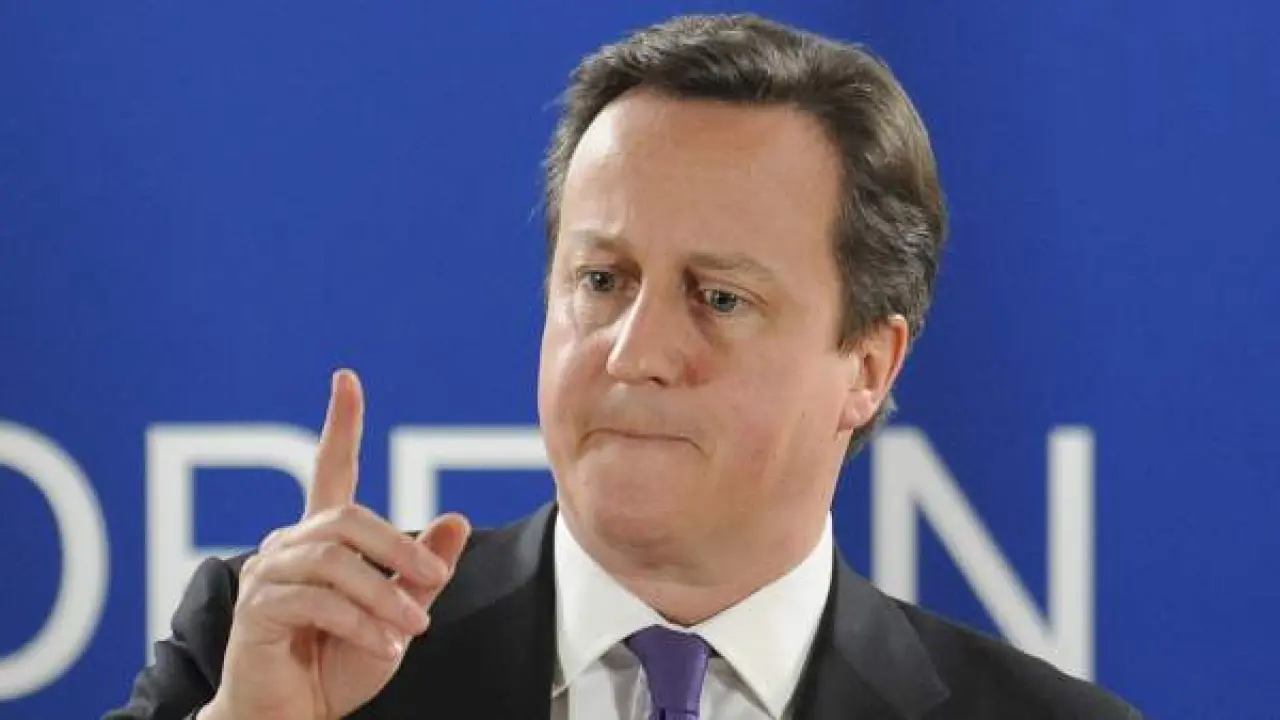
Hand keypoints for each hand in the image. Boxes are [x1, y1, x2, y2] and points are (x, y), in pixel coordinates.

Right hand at [202, 369, 470, 719]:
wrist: (292, 717)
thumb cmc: (339, 666)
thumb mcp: (397, 616)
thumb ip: (421, 572)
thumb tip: (457, 520)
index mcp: (321, 541)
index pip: (329, 469)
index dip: (340, 425)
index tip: (347, 379)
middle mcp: (288, 546)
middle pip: (346, 520)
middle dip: (398, 547)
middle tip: (435, 581)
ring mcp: (267, 575)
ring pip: (334, 561)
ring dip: (382, 594)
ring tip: (413, 630)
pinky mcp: (256, 609)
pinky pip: (316, 601)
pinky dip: (358, 622)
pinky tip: (385, 647)